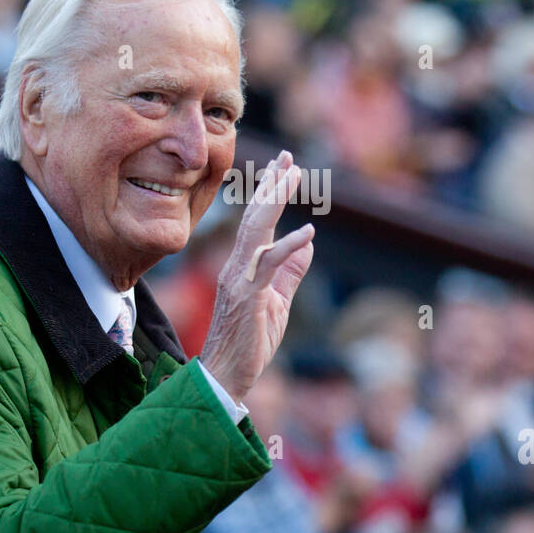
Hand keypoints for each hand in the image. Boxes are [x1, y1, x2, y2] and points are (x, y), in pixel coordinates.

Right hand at [200, 150, 314, 401]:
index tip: (284, 165)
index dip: (270, 192)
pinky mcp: (249, 296)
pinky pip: (268, 265)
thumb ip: (290, 272)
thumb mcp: (277, 302)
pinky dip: (288, 247)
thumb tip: (307, 244)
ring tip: (292, 175)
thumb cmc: (248, 342)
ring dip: (274, 201)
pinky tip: (308, 233)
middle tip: (288, 157)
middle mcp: (238, 265)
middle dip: (271, 184)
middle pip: (255, 216)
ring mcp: (240, 278)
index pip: (258, 221)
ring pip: (256, 230)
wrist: (225, 375)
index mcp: (244, 265)